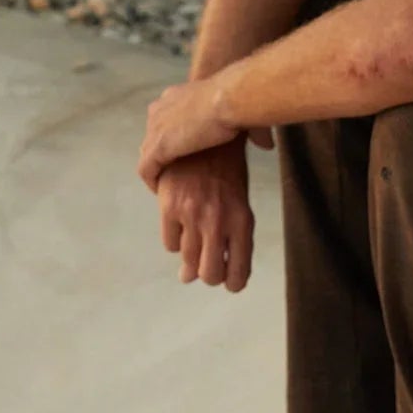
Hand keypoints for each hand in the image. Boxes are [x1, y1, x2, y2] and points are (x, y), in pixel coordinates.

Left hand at [138, 78, 261, 189]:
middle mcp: (160, 109)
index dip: (174, 137)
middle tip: (172, 172)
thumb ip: (251, 131)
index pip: (165, 119)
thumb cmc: (239, 102)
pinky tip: (160, 192)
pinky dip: (152, 181)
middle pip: (152, 136)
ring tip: (165, 186)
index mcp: (176, 96)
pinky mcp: (156, 147)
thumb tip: (267, 145)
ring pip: (147, 154)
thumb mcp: (242, 113)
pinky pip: (146, 170)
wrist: (229, 100)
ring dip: (156, 170)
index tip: (183, 152)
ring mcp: (155, 129)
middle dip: (161, 154)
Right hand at [154, 139, 259, 289]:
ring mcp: (193, 215)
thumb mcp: (241, 197)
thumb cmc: (228, 165)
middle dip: (208, 277)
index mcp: (243, 221)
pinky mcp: (169, 206)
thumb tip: (220, 261)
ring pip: (188, 263)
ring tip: (192, 259)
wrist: (208, 128)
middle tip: (205, 272)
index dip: (233, 282)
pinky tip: (179, 232)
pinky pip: (169, 243)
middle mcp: (219, 222)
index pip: (239, 270)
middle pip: (210, 274)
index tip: (230, 284)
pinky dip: (174, 242)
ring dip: (190, 264)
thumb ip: (233, 229)